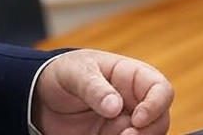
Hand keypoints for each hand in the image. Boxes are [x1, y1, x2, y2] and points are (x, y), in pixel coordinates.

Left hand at [33, 50, 172, 134]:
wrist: (42, 97)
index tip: (137, 119)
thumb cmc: (62, 73)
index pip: (161, 89)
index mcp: (130, 76)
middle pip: (160, 120)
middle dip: (147, 132)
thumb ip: (93, 87)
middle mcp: (134, 101)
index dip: (156, 105)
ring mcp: (126, 122)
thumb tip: (115, 106)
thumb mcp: (73, 73)